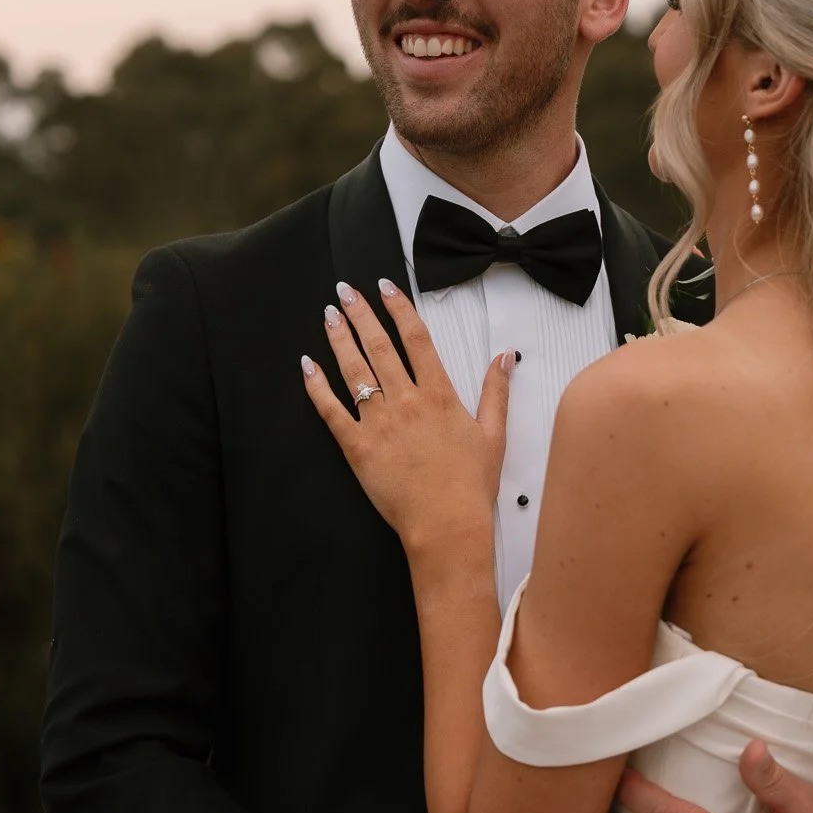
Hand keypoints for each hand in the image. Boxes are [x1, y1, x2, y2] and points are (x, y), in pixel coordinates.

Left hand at [301, 280, 510, 552]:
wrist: (446, 525)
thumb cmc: (470, 486)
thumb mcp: (494, 435)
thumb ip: (496, 391)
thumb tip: (505, 356)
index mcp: (439, 395)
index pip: (416, 339)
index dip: (399, 308)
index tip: (385, 287)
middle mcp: (406, 401)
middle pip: (378, 346)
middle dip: (360, 314)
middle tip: (345, 291)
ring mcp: (379, 423)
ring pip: (353, 371)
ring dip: (339, 339)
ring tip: (329, 316)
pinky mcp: (357, 447)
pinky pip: (331, 410)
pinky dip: (316, 386)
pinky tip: (307, 365)